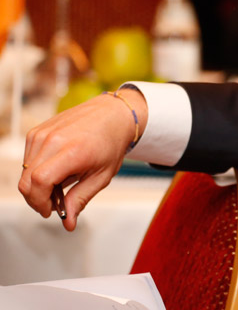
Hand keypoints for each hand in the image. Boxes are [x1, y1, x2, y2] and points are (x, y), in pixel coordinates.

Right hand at [18, 89, 147, 230]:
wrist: (113, 114)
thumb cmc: (110, 143)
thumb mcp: (102, 176)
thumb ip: (81, 199)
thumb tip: (68, 223)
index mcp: (72, 151)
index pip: (39, 181)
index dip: (40, 202)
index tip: (50, 211)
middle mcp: (52, 140)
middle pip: (26, 180)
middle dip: (36, 199)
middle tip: (54, 204)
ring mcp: (42, 134)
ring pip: (24, 171)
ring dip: (36, 185)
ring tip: (61, 183)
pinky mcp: (36, 131)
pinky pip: (27, 159)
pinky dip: (36, 170)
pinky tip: (56, 170)